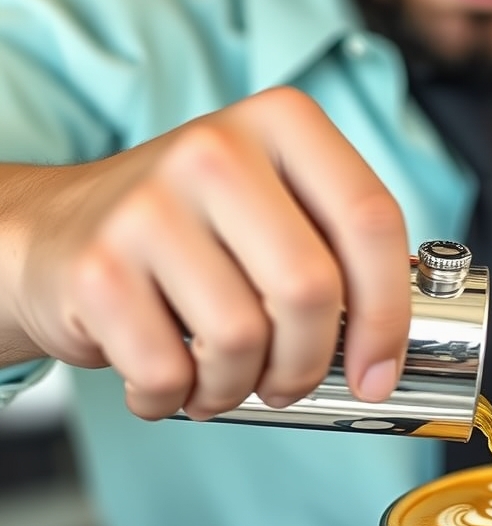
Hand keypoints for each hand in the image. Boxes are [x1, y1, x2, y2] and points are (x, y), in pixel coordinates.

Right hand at [7, 87, 409, 419]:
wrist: (61, 232)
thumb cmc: (194, 237)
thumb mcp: (276, 213)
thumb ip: (338, 256)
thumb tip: (395, 347)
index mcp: (283, 127)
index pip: (371, 221)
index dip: (389, 315)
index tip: (378, 373)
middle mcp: (217, 151)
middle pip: (311, 291)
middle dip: (308, 364)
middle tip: (288, 382)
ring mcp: (150, 205)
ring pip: (242, 341)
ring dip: (238, 388)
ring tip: (220, 378)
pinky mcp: (99, 266)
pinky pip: (171, 372)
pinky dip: (178, 399)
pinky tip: (171, 379)